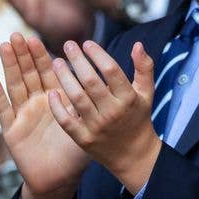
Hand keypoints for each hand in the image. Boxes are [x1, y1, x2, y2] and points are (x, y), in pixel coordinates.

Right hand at [0, 34, 88, 198]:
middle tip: (17, 34)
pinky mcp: (11, 130)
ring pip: (15, 86)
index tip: (37, 37)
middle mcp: (38, 104)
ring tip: (4, 46)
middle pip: (29, 74)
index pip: (49, 73)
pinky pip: (4, 110)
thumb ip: (88, 104)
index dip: (42, 56)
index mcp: (57, 100)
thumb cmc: (75, 154)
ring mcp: (23, 115)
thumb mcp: (85, 124)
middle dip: (23, 54)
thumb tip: (101, 81)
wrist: (59, 179)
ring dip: (9, 66)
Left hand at [48, 39, 159, 193]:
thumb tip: (137, 44)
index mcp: (128, 99)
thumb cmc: (138, 118)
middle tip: (68, 45)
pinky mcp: (84, 139)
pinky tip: (51, 92)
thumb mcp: (146, 93)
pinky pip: (66, 121)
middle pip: (91, 81)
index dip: (98, 54)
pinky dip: (57, 107)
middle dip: (77, 60)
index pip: (111, 70)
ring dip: (64, 78)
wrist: (134, 155)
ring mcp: (97, 126)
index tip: (87, 43)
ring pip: (76, 98)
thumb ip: (144, 67)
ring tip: (56, 62)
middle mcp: (113, 112)